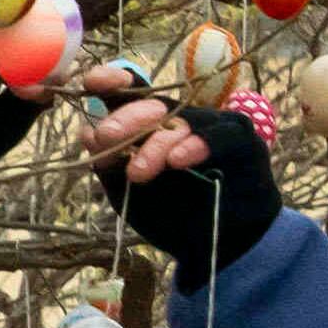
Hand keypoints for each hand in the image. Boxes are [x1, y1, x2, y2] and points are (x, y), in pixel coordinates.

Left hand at [79, 62, 282, 285]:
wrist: (218, 246)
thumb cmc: (171, 215)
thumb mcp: (128, 193)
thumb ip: (109, 164)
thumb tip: (87, 133)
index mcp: (151, 127)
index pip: (132, 93)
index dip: (112, 82)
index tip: (91, 82)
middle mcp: (181, 120)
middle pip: (152, 104)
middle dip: (126, 118)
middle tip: (105, 136)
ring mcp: (212, 126)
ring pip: (181, 121)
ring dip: (155, 143)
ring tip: (138, 172)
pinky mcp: (241, 140)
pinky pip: (218, 136)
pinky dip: (196, 145)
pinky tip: (177, 160)